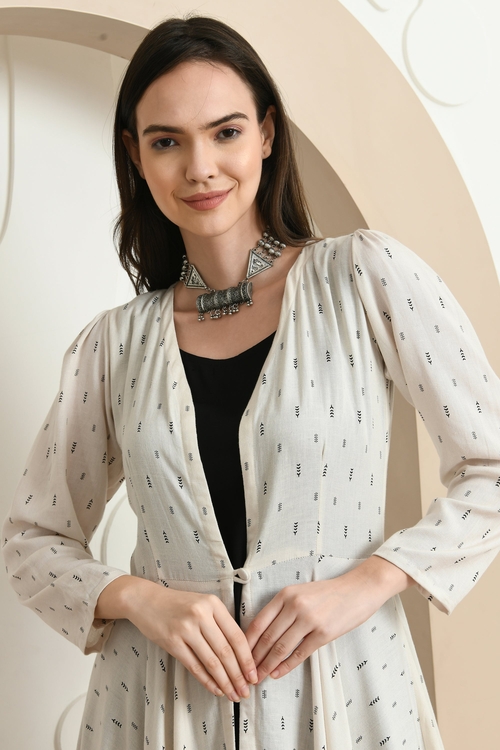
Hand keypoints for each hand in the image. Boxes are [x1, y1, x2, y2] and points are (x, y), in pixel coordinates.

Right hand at [95, 576, 256, 700]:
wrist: (146, 600)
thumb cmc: (179, 604)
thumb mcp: (203, 604)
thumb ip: (220, 623)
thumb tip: (241, 654)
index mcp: (213, 604)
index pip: (236, 636)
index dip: (247, 659)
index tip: (254, 675)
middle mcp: (201, 615)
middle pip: (226, 651)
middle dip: (238, 675)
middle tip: (246, 692)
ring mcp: (185, 629)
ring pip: (212, 662)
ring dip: (225, 682)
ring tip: (233, 695)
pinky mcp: (172, 642)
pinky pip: (194, 666)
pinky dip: (207, 681)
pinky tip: (215, 689)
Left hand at [245, 556, 413, 682]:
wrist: (358, 590)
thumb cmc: (329, 593)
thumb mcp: (301, 593)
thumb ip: (283, 609)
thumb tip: (263, 633)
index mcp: (286, 594)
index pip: (259, 621)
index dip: (247, 641)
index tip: (239, 654)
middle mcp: (295, 605)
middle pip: (268, 637)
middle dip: (254, 657)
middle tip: (246, 671)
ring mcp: (309, 619)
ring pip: (281, 647)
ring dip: (267, 665)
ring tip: (258, 676)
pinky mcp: (323, 633)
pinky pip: (299, 653)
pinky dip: (286, 666)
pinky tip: (277, 673)